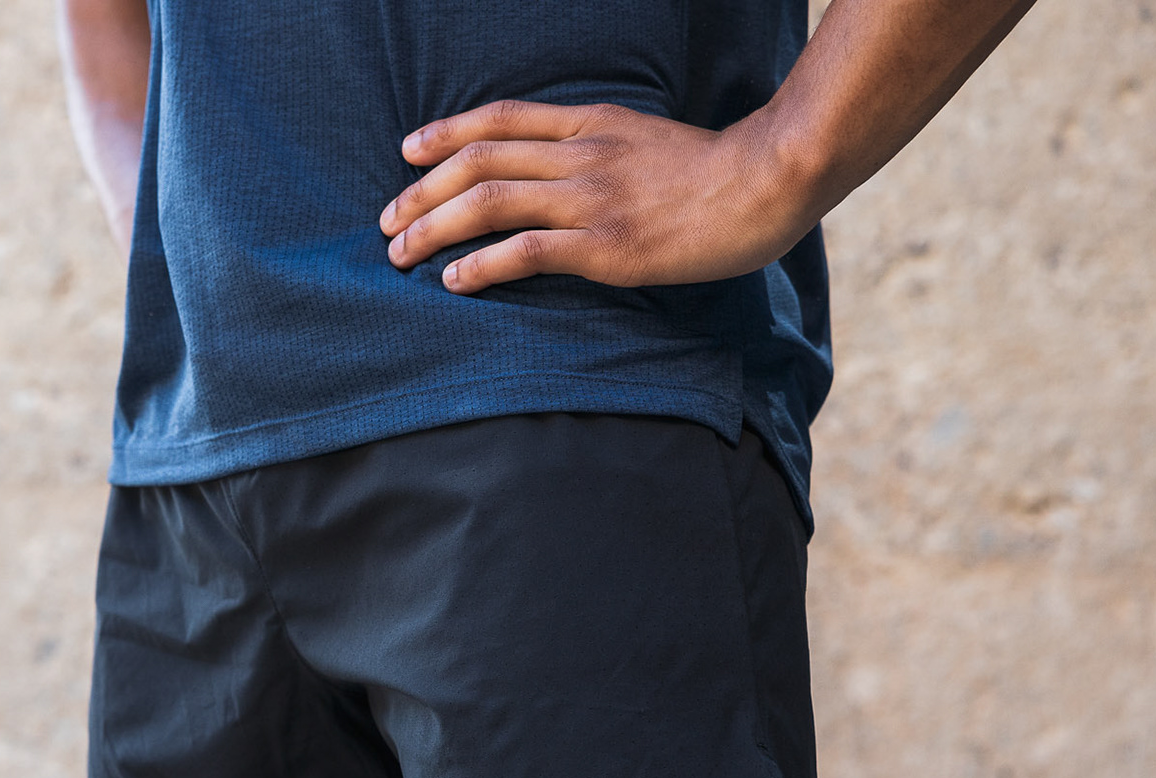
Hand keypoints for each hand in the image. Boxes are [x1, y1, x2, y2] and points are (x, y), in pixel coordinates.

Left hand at [378, 101, 821, 292]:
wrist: (768, 182)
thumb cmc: (716, 172)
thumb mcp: (647, 140)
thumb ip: (601, 149)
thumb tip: (562, 170)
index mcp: (591, 125)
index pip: (500, 119)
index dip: (446, 134)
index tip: (408, 151)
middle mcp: (581, 156)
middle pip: (478, 162)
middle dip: (421, 192)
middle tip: (388, 222)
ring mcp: (590, 199)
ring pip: (489, 202)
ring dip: (433, 228)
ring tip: (401, 254)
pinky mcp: (605, 245)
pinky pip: (525, 251)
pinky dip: (480, 265)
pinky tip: (453, 280)